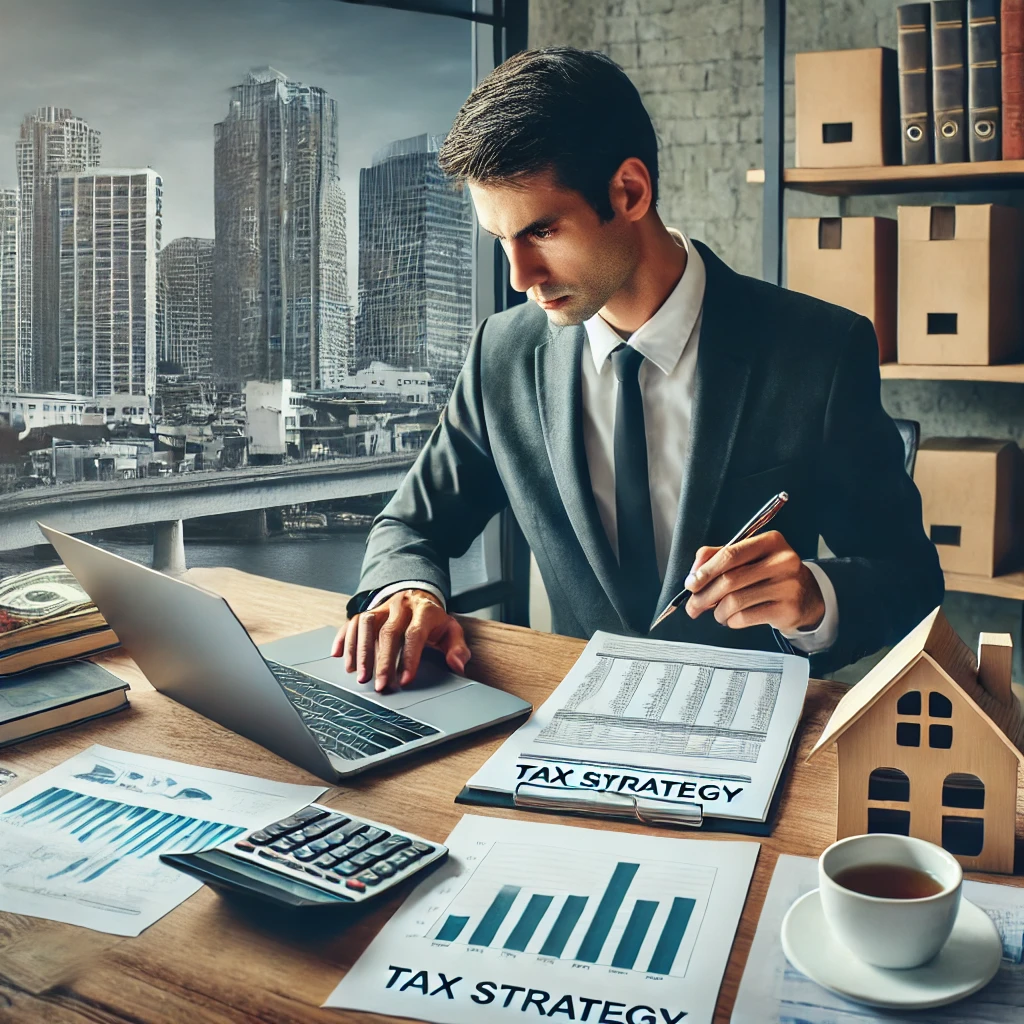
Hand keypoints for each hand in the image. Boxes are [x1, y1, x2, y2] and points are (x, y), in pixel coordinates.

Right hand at [331, 589, 470, 692]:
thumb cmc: (433, 621)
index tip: (405, 680)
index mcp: (424, 611)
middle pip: (388, 632)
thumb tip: (457, 665)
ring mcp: (382, 607)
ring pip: (366, 624)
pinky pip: (352, 622)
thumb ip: (458, 648)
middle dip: (382, 661)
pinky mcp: (368, 611)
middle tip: (379, 686)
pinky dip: (343, 639)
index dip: (409, 658)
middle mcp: (400, 606)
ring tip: (359, 675)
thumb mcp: (451, 631)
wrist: (418, 596)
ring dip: (360, 651)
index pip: (414, 634)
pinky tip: (339, 656)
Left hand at [683, 530, 824, 633]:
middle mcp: (783, 560)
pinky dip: (731, 620)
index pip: (730, 554)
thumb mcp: (750, 557)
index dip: (705, 571)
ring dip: (717, 611)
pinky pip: (746, 617)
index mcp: (770, 541)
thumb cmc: (770, 575)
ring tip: (716, 613)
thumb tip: (694, 571)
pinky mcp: (788, 609)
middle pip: (730, 579)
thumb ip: (720, 556)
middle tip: (693, 606)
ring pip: (736, 601)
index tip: (691, 584)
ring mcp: (788, 586)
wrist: (807, 597)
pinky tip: (731, 619)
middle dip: (704, 596)